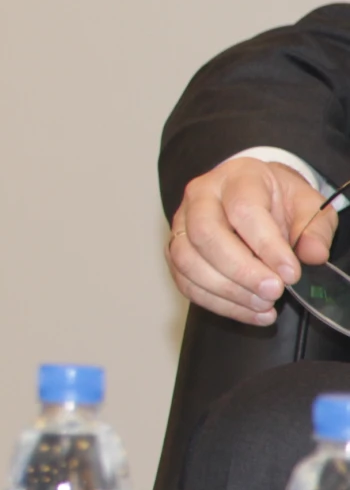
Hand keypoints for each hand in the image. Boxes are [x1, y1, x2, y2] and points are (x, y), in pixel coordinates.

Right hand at [169, 157, 338, 325]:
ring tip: (263, 305)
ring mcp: (181, 224)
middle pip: (206, 234)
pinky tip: (248, 311)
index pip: (243, 210)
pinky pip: (184, 281)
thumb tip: (313, 254)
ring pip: (187, 260)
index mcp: (236, 178)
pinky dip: (216, 303)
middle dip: (241, 271)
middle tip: (273, 291)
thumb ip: (314, 228)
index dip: (266, 245)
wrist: (252, 197)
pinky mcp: (175, 250)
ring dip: (226, 290)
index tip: (291, 273)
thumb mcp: (308, 206)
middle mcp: (200, 197)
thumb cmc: (277, 201)